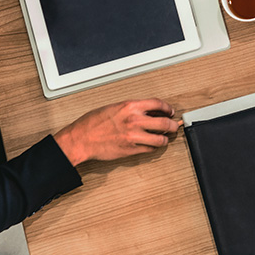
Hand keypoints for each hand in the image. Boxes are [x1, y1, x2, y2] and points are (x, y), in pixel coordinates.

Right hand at [54, 99, 180, 165]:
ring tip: (164, 137)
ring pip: (160, 139)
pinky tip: (151, 145)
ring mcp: (134, 136)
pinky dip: (153, 147)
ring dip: (165, 139)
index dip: (167, 108)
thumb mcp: (114, 107)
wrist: (80, 139)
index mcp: (130, 107)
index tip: (170, 111)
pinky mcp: (131, 150)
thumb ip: (132, 109)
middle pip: (165, 123)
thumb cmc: (92, 123)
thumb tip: (148, 111)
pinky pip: (149, 149)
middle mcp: (134, 121)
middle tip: (174, 126)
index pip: (158, 104)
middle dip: (173, 125)